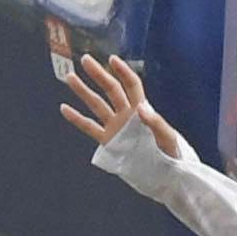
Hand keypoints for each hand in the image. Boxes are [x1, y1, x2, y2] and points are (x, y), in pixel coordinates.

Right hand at [59, 51, 184, 159]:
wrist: (164, 176)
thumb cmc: (172, 155)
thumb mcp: (168, 138)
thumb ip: (155, 122)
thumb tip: (141, 107)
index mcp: (142, 111)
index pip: (131, 85)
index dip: (123, 71)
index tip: (112, 59)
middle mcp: (126, 116)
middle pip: (111, 90)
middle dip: (98, 74)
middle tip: (86, 60)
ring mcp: (116, 128)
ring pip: (96, 105)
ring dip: (83, 91)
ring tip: (70, 77)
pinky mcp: (109, 142)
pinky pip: (89, 128)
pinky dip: (77, 119)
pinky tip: (65, 108)